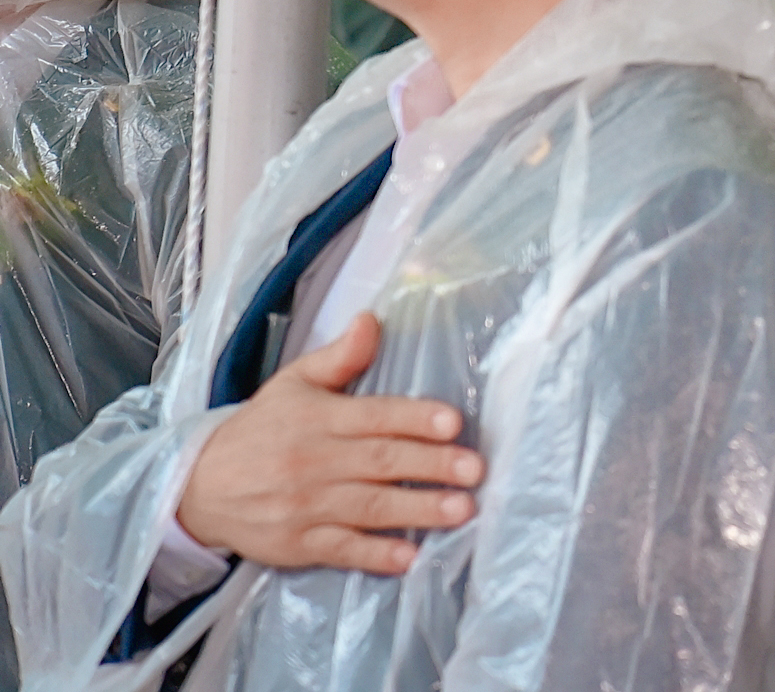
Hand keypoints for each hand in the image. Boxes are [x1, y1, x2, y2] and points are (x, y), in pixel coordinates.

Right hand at [176, 312, 481, 574]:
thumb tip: (372, 320)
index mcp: (317, 418)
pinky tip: (408, 558)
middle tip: (474, 469)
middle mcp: (312, 461)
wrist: (197, 487)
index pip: (373, 416)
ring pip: (368, 506)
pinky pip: (341, 549)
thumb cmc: (260, 430)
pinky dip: (374, 555)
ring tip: (461, 509)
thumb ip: (339, 357)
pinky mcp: (297, 544)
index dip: (414, 418)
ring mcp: (304, 506)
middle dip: (430, 465)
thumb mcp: (293, 384)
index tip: (453, 422)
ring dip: (416, 510)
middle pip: (379, 461)